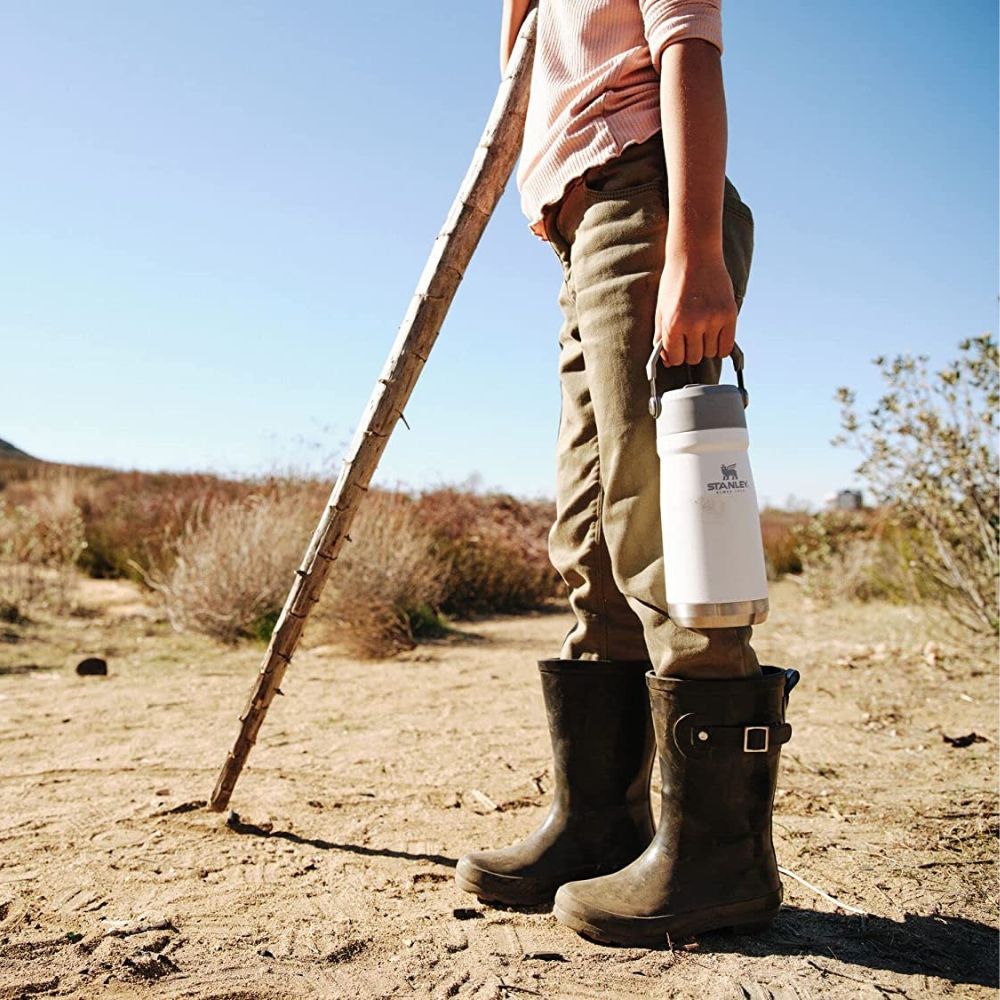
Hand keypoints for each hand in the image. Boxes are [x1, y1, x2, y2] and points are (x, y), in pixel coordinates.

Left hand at [655, 246, 736, 366]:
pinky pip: (727, 346)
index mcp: (673, 323)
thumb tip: (667, 361)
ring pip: (710, 353)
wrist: (695, 254)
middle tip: (689, 338)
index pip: (676, 359)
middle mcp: (694, 323)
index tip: (677, 348)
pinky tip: (715, 335)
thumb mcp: (661, 309)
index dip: (675, 356)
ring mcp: (714, 319)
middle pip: (694, 358)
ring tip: (702, 331)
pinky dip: (721, 346)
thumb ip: (661, 336)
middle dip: (690, 351)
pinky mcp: (730, 314)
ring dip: (706, 347)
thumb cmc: (675, 282)